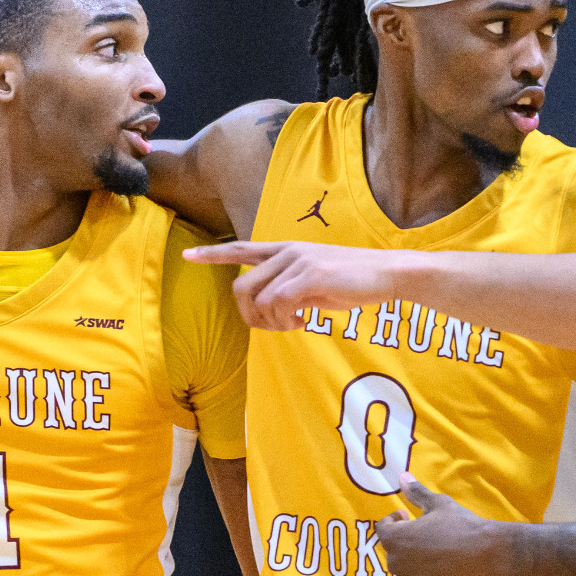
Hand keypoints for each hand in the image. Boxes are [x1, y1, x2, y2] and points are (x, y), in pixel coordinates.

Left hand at [182, 240, 401, 330]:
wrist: (387, 273)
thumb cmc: (354, 281)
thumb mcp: (316, 283)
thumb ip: (291, 289)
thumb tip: (274, 308)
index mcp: (287, 250)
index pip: (242, 249)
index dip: (213, 254)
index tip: (188, 255)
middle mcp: (288, 252)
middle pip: (241, 286)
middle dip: (249, 315)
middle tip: (276, 327)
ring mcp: (298, 262)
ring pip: (259, 299)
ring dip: (271, 322)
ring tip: (294, 324)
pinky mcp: (310, 276)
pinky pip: (279, 304)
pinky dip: (285, 320)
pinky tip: (304, 322)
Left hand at [375, 476, 503, 575]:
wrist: (489, 555)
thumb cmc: (461, 526)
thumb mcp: (439, 504)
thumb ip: (416, 493)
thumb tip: (402, 476)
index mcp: (395, 538)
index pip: (383, 529)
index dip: (394, 522)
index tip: (407, 518)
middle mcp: (396, 563)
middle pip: (394, 552)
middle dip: (406, 543)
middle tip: (427, 537)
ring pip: (406, 572)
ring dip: (415, 563)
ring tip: (438, 556)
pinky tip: (444, 573)